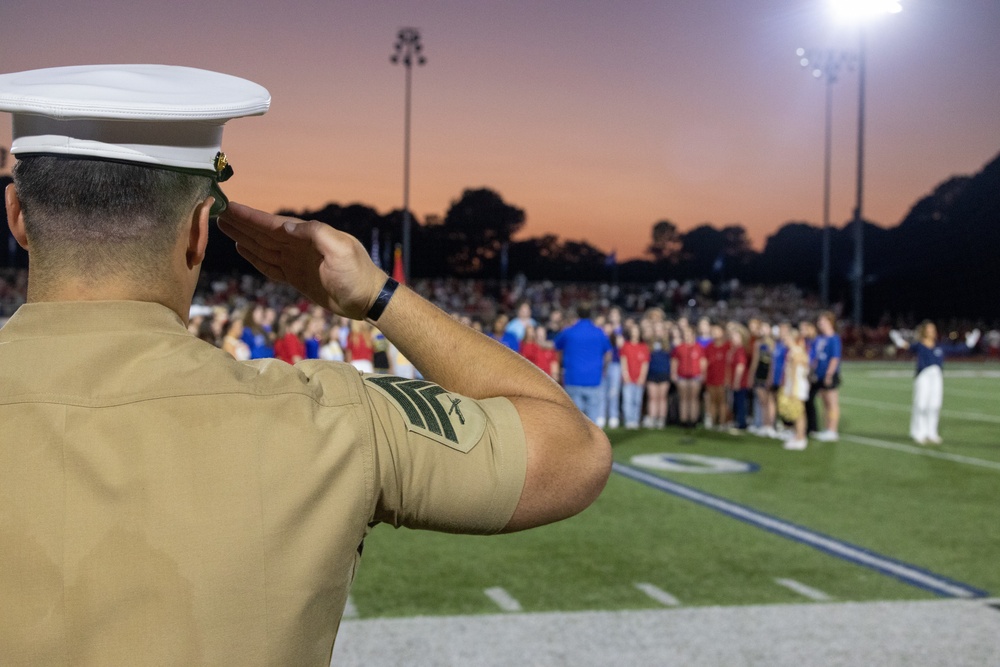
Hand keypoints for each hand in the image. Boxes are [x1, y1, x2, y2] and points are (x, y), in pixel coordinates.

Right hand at [218, 202, 386, 318]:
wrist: (368, 299)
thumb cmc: (358, 273)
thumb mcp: (341, 249)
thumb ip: (315, 234)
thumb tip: (285, 227)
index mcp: (308, 235)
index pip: (273, 224)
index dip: (251, 216)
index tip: (230, 206)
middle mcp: (299, 246)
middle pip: (263, 233)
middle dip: (241, 223)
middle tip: (218, 212)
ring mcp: (296, 262)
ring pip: (263, 247)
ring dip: (243, 237)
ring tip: (224, 227)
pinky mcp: (296, 278)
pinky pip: (270, 265)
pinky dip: (255, 257)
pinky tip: (242, 249)